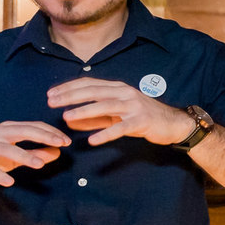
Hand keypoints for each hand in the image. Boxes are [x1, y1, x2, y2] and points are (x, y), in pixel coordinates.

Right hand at [0, 121, 68, 186]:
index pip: (33, 126)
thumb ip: (33, 153)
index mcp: (6, 128)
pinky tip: (10, 181)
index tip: (67, 140)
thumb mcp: (11, 155)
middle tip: (61, 144)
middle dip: (43, 136)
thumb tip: (57, 153)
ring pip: (5, 148)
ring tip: (39, 164)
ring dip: (24, 155)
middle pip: (22, 130)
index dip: (51, 132)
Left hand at [47, 77, 196, 146]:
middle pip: (93, 91)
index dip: (69, 87)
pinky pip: (120, 128)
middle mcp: (125, 93)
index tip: (51, 94)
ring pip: (105, 106)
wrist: (173, 123)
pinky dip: (105, 134)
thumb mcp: (118, 113)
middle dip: (70, 96)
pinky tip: (92, 141)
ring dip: (84, 111)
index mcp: (118, 88)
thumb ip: (95, 116)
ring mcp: (134, 106)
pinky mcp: (141, 121)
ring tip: (66, 117)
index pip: (89, 83)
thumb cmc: (143, 117)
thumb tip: (70, 120)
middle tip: (51, 102)